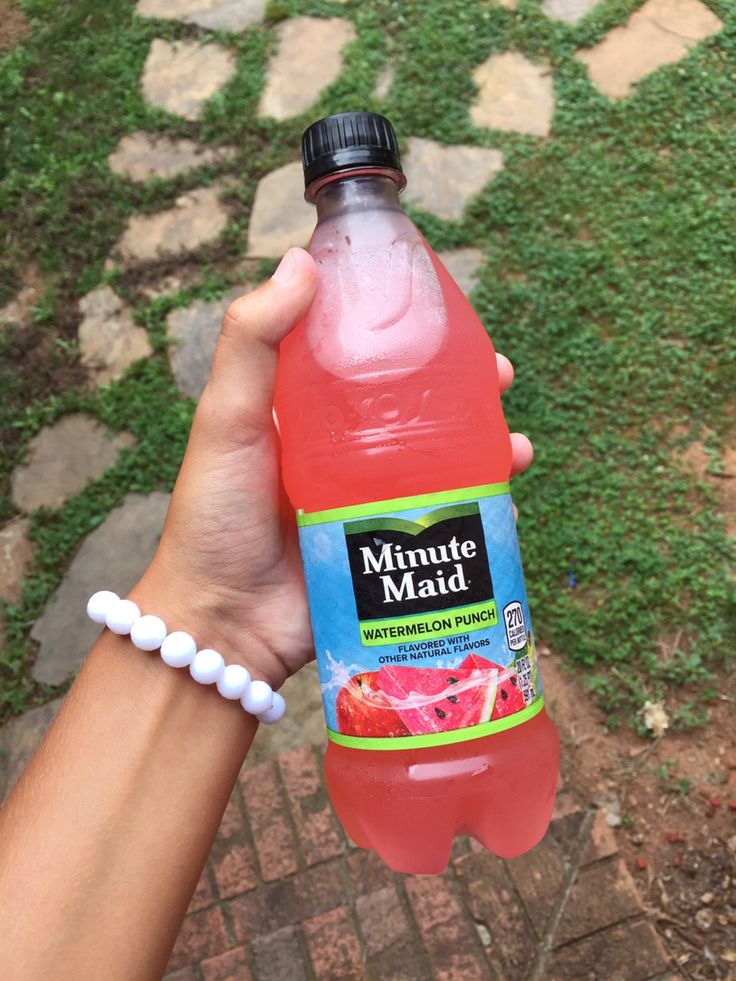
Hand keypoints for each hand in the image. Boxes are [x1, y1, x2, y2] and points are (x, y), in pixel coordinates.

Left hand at [136, 248, 533, 687]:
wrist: (223, 623)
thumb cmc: (215, 517)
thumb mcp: (227, 419)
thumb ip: (253, 342)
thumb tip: (301, 261)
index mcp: (307, 415)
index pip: (369, 360)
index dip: (412, 337)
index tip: (449, 318)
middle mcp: (345, 453)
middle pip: (419, 410)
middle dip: (466, 392)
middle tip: (498, 378)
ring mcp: (371, 502)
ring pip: (443, 462)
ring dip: (486, 447)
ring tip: (515, 444)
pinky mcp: (389, 549)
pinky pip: (444, 519)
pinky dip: (480, 507)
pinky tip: (506, 500)